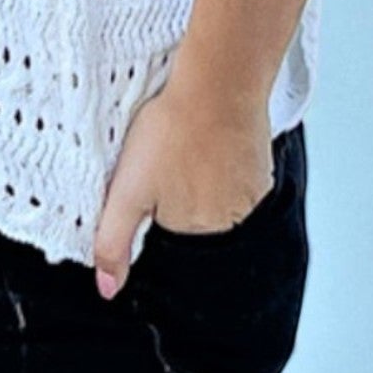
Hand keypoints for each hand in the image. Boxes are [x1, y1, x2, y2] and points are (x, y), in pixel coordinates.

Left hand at [92, 85, 272, 299]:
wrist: (218, 83)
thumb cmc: (172, 129)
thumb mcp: (127, 189)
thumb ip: (113, 242)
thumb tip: (107, 289)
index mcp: (191, 231)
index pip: (164, 228)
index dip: (152, 196)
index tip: (152, 168)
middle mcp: (228, 224)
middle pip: (193, 215)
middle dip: (179, 188)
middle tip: (171, 150)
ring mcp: (251, 197)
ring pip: (218, 196)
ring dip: (204, 175)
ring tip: (192, 141)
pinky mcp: (264, 171)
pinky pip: (240, 178)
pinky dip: (227, 162)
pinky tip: (214, 138)